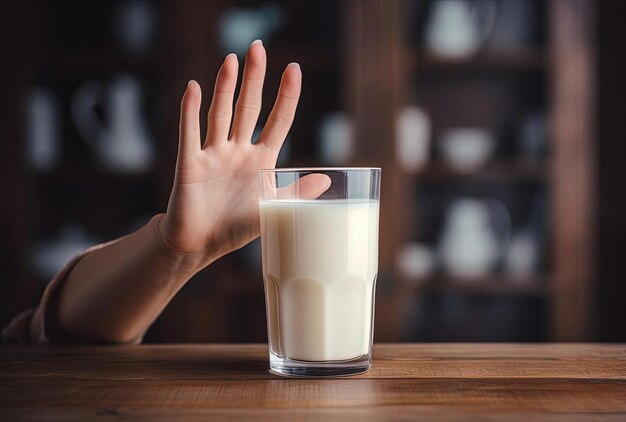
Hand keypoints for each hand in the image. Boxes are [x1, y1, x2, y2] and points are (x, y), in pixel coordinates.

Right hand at [158, 41, 327, 265]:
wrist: (200, 245)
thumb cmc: (236, 227)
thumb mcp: (274, 209)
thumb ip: (297, 192)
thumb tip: (327, 178)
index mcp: (261, 160)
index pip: (278, 121)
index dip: (286, 96)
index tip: (294, 69)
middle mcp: (238, 151)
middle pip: (248, 108)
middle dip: (254, 79)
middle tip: (258, 47)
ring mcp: (213, 154)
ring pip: (221, 114)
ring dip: (225, 87)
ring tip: (232, 59)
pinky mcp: (189, 164)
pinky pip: (189, 133)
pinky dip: (189, 111)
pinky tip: (193, 87)